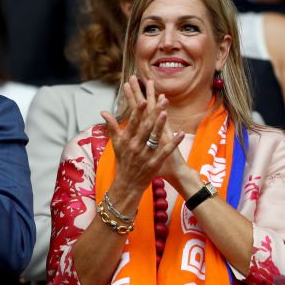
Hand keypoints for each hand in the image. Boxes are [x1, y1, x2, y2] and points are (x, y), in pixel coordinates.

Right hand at [100, 76, 185, 210]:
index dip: (138, 112)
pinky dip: (174, 143)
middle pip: (146, 128)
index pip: (133, 123)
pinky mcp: (155, 163)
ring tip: (166, 113)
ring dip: (161, 125)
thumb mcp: (115, 144)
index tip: (143, 100)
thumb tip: (103, 112)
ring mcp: (145, 155)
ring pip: (155, 138)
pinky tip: (181, 133)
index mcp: (126, 141)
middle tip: (162, 102)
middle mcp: (135, 147)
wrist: (127, 184)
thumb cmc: (123, 161)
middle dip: (154, 114)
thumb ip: (111, 126)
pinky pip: (166, 151)